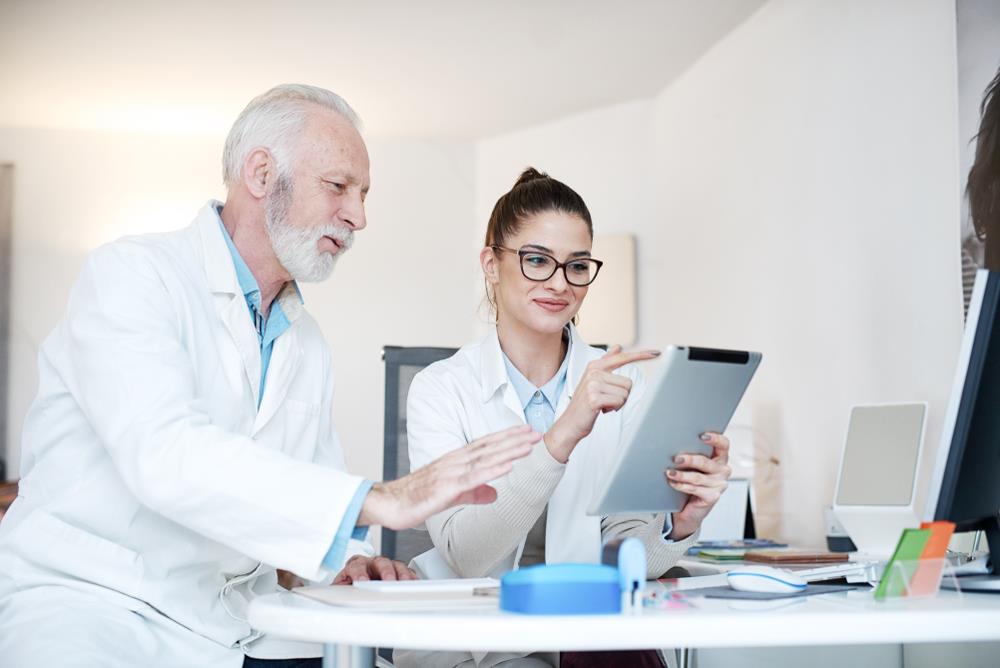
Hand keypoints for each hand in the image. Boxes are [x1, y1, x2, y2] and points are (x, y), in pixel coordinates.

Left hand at [333, 555, 416, 584]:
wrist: (355, 588)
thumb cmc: (349, 589)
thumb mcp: (339, 590)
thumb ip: (338, 592)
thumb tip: (333, 596)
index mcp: (355, 565)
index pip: (357, 565)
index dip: (359, 572)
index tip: (362, 580)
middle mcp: (372, 563)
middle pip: (380, 562)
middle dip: (385, 571)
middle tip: (388, 581)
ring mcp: (386, 566)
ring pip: (396, 565)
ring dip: (401, 574)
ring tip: (404, 583)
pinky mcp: (398, 572)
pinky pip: (407, 572)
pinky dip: (411, 577)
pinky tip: (413, 583)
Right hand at [359, 424, 539, 529]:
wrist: (387, 503)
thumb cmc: (415, 496)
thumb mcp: (452, 495)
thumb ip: (474, 491)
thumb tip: (495, 493)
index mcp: (456, 461)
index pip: (486, 445)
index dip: (508, 437)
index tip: (527, 431)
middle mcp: (455, 462)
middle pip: (489, 447)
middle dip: (514, 439)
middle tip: (536, 432)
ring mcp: (450, 473)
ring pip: (485, 459)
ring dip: (508, 451)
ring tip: (528, 445)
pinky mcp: (445, 489)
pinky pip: (472, 479)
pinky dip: (491, 471)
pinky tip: (506, 467)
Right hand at [545, 345, 659, 462]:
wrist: (570, 423)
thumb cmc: (585, 403)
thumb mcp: (594, 379)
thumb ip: (607, 362)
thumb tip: (618, 346)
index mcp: (595, 366)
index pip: (622, 357)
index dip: (641, 355)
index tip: (656, 353)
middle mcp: (594, 372)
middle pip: (628, 383)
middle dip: (622, 395)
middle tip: (606, 400)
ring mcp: (593, 384)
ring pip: (625, 394)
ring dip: (617, 403)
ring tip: (603, 405)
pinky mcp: (594, 397)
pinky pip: (619, 402)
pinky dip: (614, 408)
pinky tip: (602, 410)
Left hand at [666, 432, 731, 539]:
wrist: (688, 508)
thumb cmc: (690, 482)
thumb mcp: (692, 466)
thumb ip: (691, 454)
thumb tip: (675, 444)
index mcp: (720, 458)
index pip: (723, 445)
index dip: (715, 439)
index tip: (701, 436)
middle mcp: (723, 470)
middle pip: (706, 462)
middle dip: (689, 460)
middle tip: (676, 458)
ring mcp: (719, 484)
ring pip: (698, 477)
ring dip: (681, 475)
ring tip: (669, 472)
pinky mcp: (713, 497)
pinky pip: (695, 489)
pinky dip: (681, 486)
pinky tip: (673, 483)